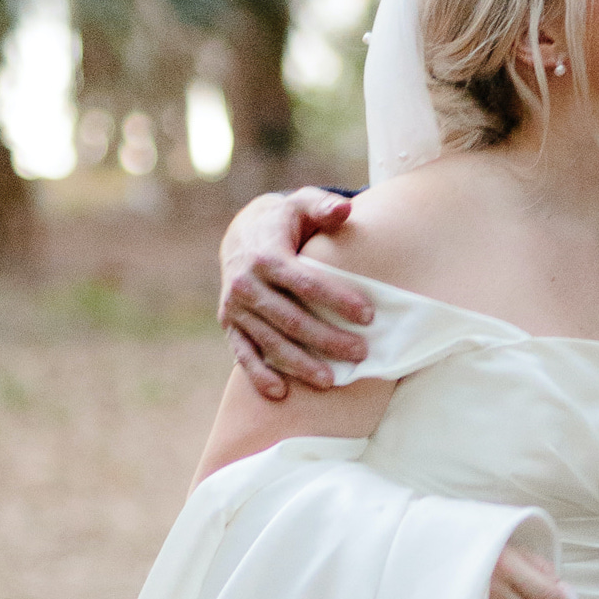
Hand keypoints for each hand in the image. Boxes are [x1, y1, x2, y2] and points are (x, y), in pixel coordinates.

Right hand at [218, 186, 368, 398]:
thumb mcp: (303, 204)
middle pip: (291, 319)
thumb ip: (325, 207)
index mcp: (266, 255)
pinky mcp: (230, 325)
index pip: (305, 283)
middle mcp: (246, 283)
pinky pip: (244, 354)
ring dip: (300, 364)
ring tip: (332, 381)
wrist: (241, 234)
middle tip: (361, 354)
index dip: (337, 300)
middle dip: (327, 339)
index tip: (368, 316)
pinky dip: (259, 375)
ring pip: (271, 342)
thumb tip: (344, 209)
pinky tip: (281, 394)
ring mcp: (236, 308)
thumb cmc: (286, 221)